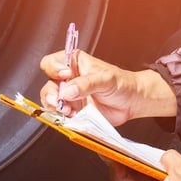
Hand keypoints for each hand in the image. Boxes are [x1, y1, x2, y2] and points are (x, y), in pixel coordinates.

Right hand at [39, 50, 175, 125]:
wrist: (131, 102)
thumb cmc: (121, 83)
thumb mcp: (105, 79)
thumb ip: (86, 84)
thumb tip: (68, 91)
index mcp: (74, 64)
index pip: (52, 63)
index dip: (54, 69)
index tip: (65, 76)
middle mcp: (69, 80)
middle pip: (48, 85)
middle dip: (51, 94)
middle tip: (61, 100)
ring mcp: (70, 97)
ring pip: (51, 101)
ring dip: (56, 107)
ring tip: (68, 110)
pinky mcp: (73, 111)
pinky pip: (60, 115)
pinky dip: (63, 117)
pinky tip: (72, 116)